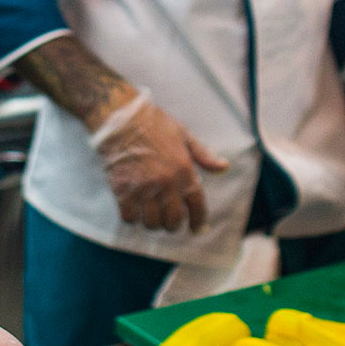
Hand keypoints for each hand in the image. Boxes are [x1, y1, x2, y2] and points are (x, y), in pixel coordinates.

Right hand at [89, 90, 228, 231]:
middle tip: (168, 222)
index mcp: (184, 170)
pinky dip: (132, 217)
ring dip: (152, 223)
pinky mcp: (122, 190)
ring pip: (152, 222)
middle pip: (173, 220)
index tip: (196, 229)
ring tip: (150, 216)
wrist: (120, 117)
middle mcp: (166, 183)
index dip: (199, 221)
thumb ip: (204, 155)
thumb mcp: (183, 135)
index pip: (197, 206)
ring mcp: (144, 188)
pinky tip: (132, 210)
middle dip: (173, 225)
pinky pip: (129, 217)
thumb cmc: (153, 123)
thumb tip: (224, 167)